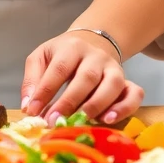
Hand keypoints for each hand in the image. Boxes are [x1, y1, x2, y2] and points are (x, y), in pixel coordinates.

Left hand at [20, 32, 143, 125]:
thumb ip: (33, 79)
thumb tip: (29, 105)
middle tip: (54, 121)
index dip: (45, 91)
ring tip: (82, 121)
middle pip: (87, 77)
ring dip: (98, 104)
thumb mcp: (42, 57)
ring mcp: (114, 68)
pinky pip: (134, 93)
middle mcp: (96, 56)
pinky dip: (125, 107)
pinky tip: (109, 119)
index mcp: (72, 47)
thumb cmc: (63, 55)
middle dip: (70, 102)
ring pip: (113, 84)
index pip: (59, 69)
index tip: (33, 111)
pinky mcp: (127, 80)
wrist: (93, 41)